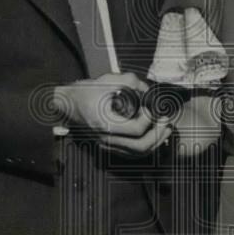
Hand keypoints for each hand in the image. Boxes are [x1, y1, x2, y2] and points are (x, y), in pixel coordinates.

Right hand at [53, 73, 171, 154]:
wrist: (67, 104)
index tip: (152, 108)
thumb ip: (131, 81)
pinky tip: (154, 136)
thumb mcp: (107, 80)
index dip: (149, 119)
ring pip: (138, 154)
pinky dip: (146, 147)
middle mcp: (107, 139)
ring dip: (155, 142)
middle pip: (140, 147)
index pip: (136, 129)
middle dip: (158, 134)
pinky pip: (131, 153)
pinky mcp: (108, 147)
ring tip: (164, 129)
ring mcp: (107, 145)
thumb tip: (148, 89)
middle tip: (166, 121)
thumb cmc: (84, 92)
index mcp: (106, 124)